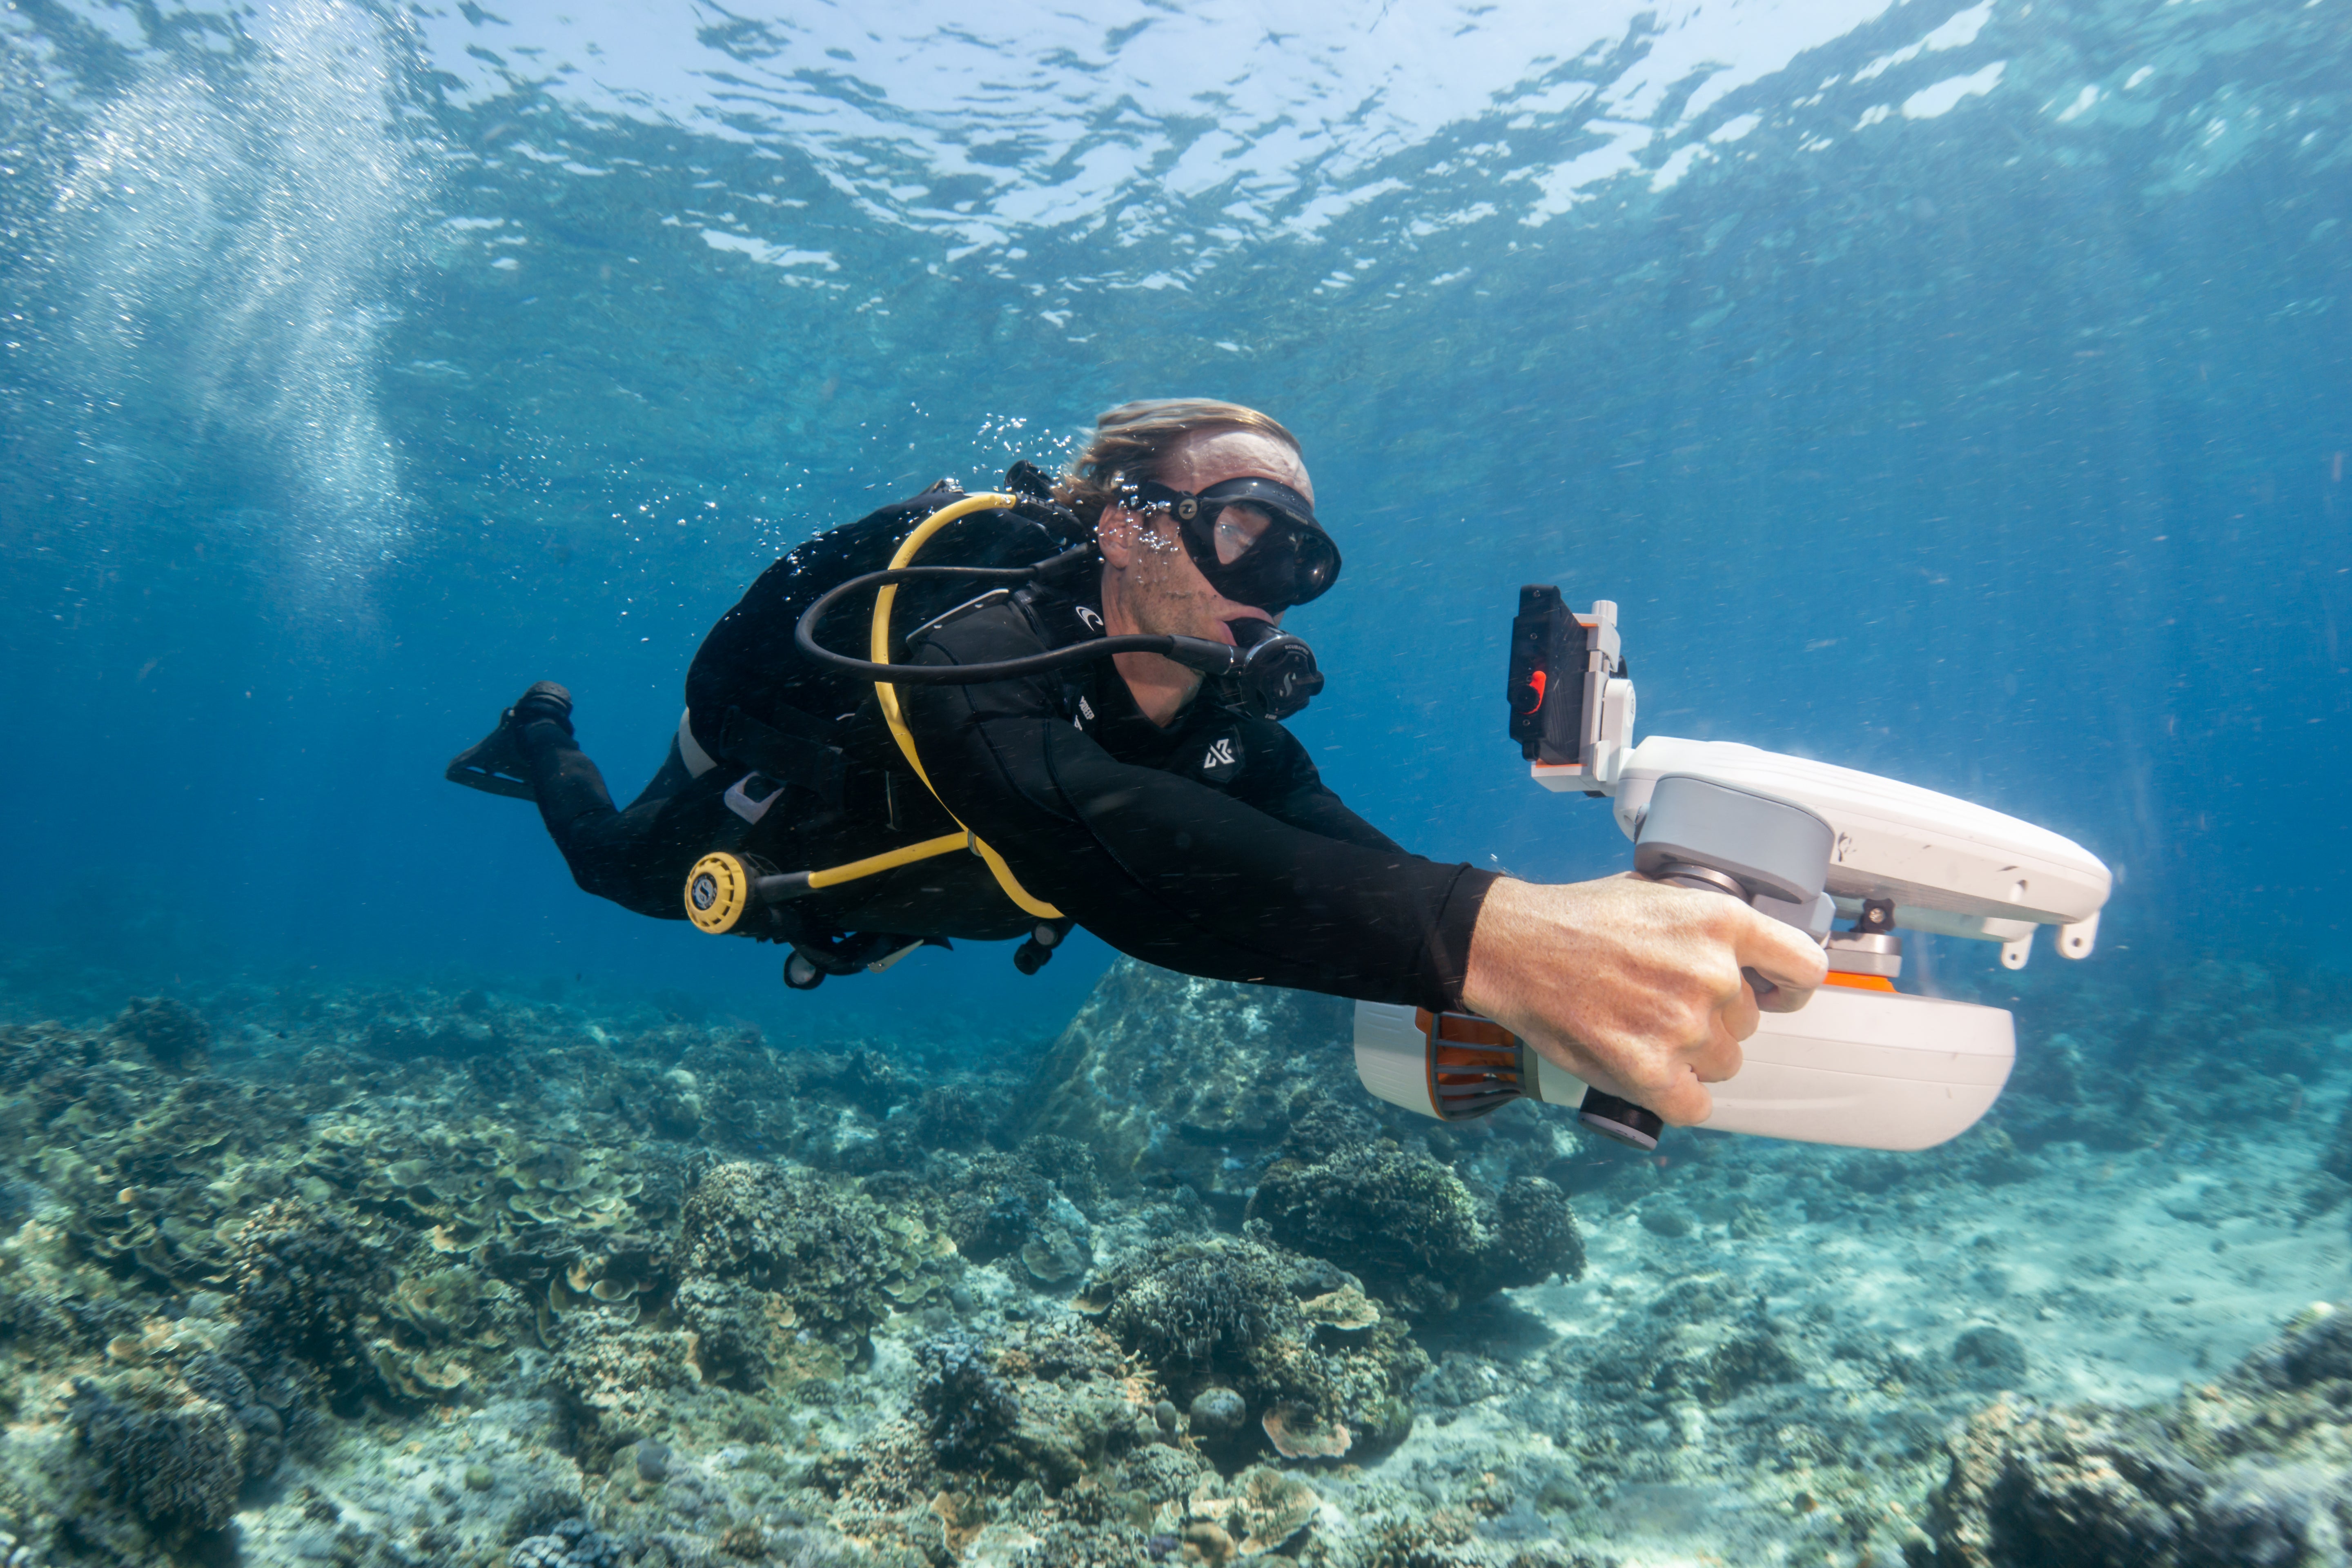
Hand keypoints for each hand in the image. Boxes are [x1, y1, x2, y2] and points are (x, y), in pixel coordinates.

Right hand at [1458, 875, 1828, 1126]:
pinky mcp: (1648, 1069)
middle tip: (1662, 1003)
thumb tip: (1747, 958)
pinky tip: (1649, 1075)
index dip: (1790, 987)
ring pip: (1724, 1064)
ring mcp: (1682, 1025)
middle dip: (1715, 1019)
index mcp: (1720, 922)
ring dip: (1693, 1058)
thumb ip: (1708, 928)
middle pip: (1749, 1023)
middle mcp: (1712, 973)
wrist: (1513, 945)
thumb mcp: (1658, 895)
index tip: (1774, 994)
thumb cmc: (1578, 917)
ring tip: (1643, 1031)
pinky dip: (1677, 1098)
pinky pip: (1694, 1106)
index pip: (1805, 967)